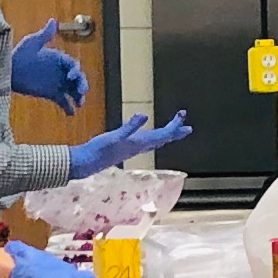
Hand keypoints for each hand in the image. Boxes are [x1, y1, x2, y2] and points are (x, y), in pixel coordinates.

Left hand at [7, 19, 87, 111]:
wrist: (6, 70)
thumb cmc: (18, 54)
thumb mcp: (31, 43)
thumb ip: (44, 34)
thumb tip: (53, 21)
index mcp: (58, 59)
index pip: (72, 65)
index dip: (75, 70)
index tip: (72, 76)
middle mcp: (60, 71)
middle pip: (77, 79)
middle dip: (81, 85)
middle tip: (81, 92)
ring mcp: (56, 83)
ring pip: (73, 91)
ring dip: (78, 97)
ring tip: (79, 103)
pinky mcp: (50, 94)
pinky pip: (63, 101)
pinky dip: (68, 108)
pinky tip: (70, 113)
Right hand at [74, 108, 191, 178]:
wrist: (88, 163)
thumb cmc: (100, 149)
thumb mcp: (115, 135)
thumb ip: (130, 126)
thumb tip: (144, 115)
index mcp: (140, 143)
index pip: (163, 134)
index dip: (174, 125)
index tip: (182, 114)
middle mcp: (140, 147)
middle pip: (163, 139)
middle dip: (176, 132)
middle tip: (189, 127)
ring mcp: (134, 149)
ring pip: (156, 142)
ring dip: (167, 135)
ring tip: (176, 131)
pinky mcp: (128, 148)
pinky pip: (147, 143)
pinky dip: (155, 137)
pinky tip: (153, 137)